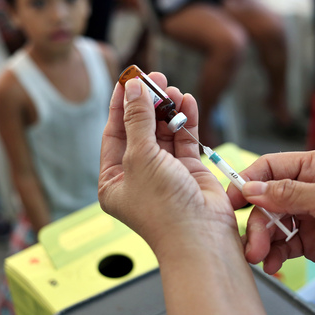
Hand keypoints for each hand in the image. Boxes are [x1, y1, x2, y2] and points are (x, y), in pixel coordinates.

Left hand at [98, 74, 238, 253]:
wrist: (200, 236)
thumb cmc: (162, 207)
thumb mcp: (140, 158)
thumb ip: (137, 120)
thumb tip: (133, 89)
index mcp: (114, 179)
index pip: (114, 133)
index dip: (121, 104)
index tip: (128, 78)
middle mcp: (138, 175)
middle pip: (140, 129)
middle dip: (148, 103)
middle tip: (155, 78)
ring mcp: (164, 173)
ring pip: (164, 132)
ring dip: (168, 110)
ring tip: (173, 89)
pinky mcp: (189, 172)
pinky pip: (184, 140)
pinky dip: (186, 120)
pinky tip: (188, 102)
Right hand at [227, 149, 314, 294]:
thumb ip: (289, 193)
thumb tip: (253, 187)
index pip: (271, 167)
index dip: (248, 181)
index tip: (232, 201)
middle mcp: (310, 189)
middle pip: (267, 200)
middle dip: (257, 222)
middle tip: (252, 244)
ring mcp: (309, 216)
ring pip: (272, 224)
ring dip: (263, 241)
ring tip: (262, 258)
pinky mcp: (310, 241)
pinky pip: (282, 245)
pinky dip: (275, 255)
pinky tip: (275, 265)